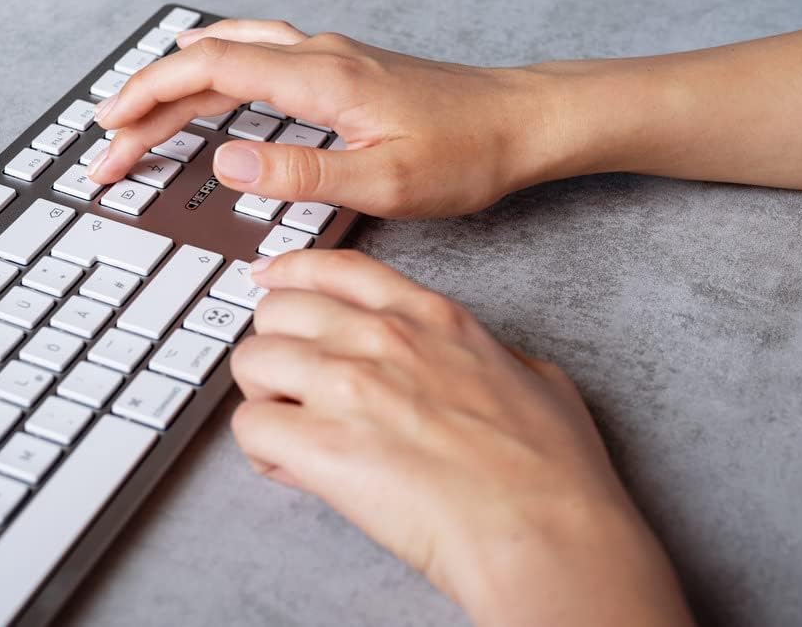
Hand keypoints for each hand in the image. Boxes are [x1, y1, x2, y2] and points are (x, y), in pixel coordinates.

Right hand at [89, 19, 553, 217]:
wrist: (522, 123)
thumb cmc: (468, 151)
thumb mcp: (386, 179)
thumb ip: (302, 171)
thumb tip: (227, 162)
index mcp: (319, 77)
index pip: (207, 70)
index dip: (148, 95)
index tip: (109, 129)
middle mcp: (316, 55)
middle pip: (206, 61)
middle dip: (147, 101)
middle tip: (108, 145)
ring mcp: (327, 58)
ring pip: (228, 54)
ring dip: (176, 84)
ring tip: (138, 116)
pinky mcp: (339, 70)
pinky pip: (255, 58)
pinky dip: (212, 74)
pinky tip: (207, 85)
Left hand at [230, 249, 692, 625]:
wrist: (544, 533)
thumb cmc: (552, 471)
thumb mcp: (535, 377)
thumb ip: (486, 355)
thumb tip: (478, 363)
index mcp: (429, 317)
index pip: (335, 269)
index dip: (290, 274)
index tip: (270, 281)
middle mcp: (380, 337)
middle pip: (277, 310)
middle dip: (277, 347)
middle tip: (291, 385)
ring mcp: (348, 385)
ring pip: (251, 362)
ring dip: (263, 397)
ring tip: (294, 432)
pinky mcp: (322, 445)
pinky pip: (249, 427)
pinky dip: (262, 450)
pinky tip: (297, 469)